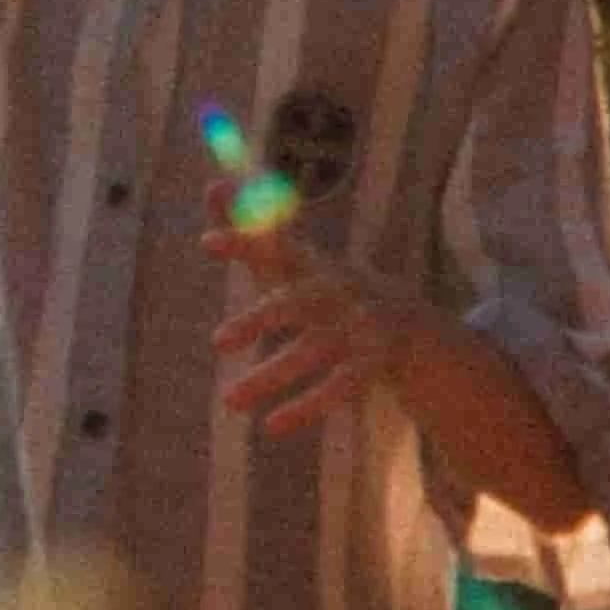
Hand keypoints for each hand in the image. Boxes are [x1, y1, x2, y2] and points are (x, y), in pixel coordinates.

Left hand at [206, 197, 416, 435]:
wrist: (404, 320)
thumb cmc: (325, 285)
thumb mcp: (290, 259)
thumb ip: (251, 226)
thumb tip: (212, 183)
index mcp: (312, 260)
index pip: (275, 244)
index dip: (244, 241)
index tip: (205, 241)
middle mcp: (335, 288)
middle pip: (294, 302)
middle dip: (258, 321)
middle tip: (216, 341)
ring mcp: (356, 325)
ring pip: (310, 353)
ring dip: (270, 376)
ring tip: (228, 401)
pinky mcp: (370, 362)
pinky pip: (339, 387)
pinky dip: (307, 406)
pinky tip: (272, 425)